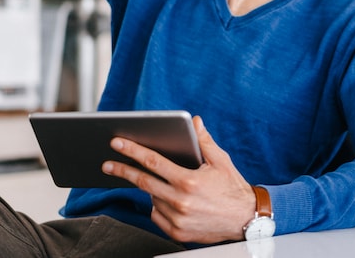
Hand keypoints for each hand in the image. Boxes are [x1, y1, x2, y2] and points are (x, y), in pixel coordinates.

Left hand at [102, 116, 255, 243]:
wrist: (246, 220)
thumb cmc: (233, 188)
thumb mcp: (221, 161)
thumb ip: (204, 141)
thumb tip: (193, 122)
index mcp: (189, 180)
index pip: (153, 162)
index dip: (132, 151)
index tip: (117, 144)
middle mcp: (181, 201)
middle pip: (143, 182)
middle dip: (122, 170)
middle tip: (107, 163)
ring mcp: (178, 219)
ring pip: (151, 199)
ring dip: (149, 188)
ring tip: (157, 181)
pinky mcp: (178, 233)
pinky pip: (157, 215)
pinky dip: (157, 205)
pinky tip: (166, 198)